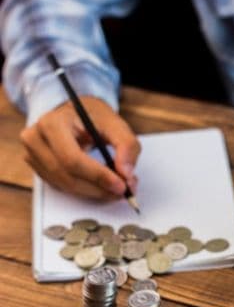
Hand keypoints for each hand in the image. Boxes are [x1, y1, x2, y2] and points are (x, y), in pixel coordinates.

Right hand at [20, 97, 140, 199]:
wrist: (77, 113)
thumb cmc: (95, 117)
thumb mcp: (116, 124)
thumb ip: (127, 146)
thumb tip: (126, 174)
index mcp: (53, 123)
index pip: (72, 158)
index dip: (98, 175)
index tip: (121, 185)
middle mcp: (36, 139)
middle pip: (67, 176)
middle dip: (99, 188)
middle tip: (124, 191)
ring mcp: (32, 155)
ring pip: (65, 185)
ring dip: (94, 192)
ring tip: (117, 188)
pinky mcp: (38, 168)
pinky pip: (62, 187)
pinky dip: (86, 190)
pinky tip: (102, 186)